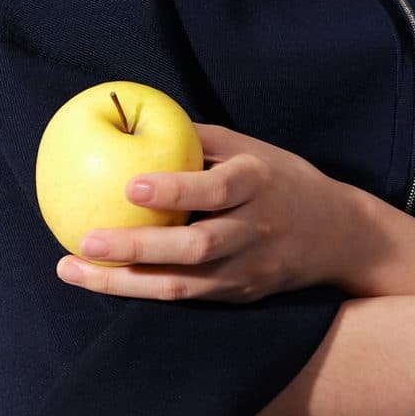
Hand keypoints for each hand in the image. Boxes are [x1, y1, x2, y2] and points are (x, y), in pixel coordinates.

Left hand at [55, 123, 361, 301]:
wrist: (341, 236)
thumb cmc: (284, 181)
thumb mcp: (253, 149)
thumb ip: (201, 139)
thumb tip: (136, 120)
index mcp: (259, 183)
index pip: (217, 190)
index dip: (175, 191)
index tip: (130, 187)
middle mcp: (256, 229)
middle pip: (196, 247)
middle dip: (138, 247)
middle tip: (86, 241)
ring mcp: (249, 269)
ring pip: (185, 284)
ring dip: (126, 282)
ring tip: (73, 269)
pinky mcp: (242, 294)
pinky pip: (188, 295)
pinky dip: (144, 289)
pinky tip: (105, 280)